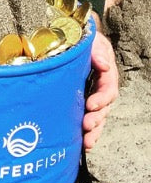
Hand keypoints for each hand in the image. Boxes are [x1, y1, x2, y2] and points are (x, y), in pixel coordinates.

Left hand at [83, 13, 118, 149]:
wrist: (73, 40)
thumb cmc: (85, 40)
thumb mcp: (93, 41)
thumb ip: (98, 51)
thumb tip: (104, 65)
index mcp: (106, 75)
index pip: (108, 90)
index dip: (101, 99)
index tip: (91, 105)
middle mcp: (101, 89)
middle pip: (104, 108)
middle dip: (96, 119)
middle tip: (87, 126)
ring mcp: (92, 97)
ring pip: (97, 118)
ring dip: (93, 131)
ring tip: (87, 142)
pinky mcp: (81, 103)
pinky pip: (87, 119)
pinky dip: (85, 132)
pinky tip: (81, 143)